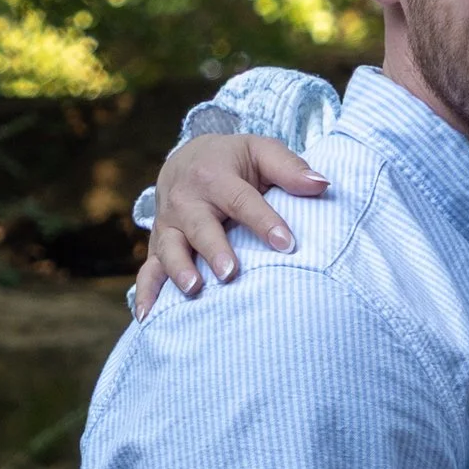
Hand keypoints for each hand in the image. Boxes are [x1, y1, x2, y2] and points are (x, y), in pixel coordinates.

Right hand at [132, 131, 327, 316]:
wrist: (185, 159)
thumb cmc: (234, 161)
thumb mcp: (261, 151)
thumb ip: (290, 168)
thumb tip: (321, 184)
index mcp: (215, 176)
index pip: (243, 201)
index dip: (265, 222)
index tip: (286, 244)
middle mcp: (187, 200)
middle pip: (201, 226)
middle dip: (214, 249)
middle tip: (231, 273)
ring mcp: (169, 225)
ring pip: (171, 248)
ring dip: (179, 270)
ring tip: (194, 289)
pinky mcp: (159, 245)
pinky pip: (148, 270)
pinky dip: (146, 293)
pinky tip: (147, 318)